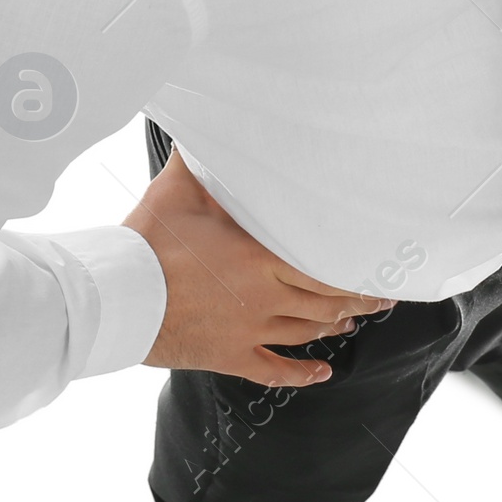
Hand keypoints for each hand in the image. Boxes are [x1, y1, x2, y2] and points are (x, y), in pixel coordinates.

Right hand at [123, 148, 394, 385]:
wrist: (119, 297)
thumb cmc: (148, 242)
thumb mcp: (176, 191)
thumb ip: (201, 160)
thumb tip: (207, 127)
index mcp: (259, 256)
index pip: (324, 265)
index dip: (356, 268)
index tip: (377, 264)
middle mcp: (264, 297)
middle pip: (327, 302)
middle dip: (359, 300)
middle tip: (382, 296)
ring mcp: (249, 330)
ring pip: (307, 332)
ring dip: (336, 326)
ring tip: (354, 319)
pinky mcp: (229, 355)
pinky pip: (274, 369)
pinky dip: (302, 374)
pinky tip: (322, 372)